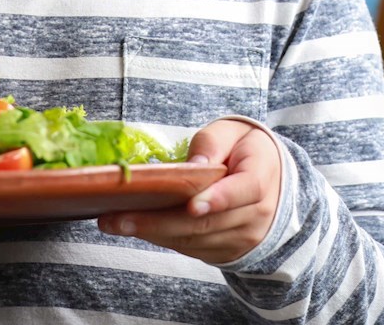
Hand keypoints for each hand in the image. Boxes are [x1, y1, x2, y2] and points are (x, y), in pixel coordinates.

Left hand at [98, 119, 279, 265]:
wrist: (267, 180)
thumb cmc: (244, 150)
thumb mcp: (233, 132)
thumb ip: (213, 142)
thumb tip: (194, 165)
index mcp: (260, 178)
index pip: (244, 191)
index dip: (218, 199)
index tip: (192, 205)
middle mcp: (255, 215)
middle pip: (207, 223)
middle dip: (160, 222)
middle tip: (120, 217)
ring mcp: (240, 238)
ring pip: (194, 240)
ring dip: (152, 233)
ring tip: (115, 222)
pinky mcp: (223, 251)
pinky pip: (190, 248)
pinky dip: (161, 238)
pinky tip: (134, 228)